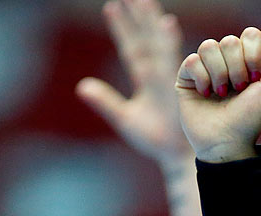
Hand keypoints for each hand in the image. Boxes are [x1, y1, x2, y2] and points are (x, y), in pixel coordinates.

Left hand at [77, 0, 189, 165]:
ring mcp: (169, 77)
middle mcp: (157, 73)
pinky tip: (166, 23)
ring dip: (151, 21)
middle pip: (145, 38)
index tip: (111, 7)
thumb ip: (106, 102)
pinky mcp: (178, 85)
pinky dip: (169, 41)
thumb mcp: (125, 120)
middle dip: (138, 16)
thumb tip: (81, 86)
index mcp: (145, 79)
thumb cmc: (156, 140)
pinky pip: (172, 60)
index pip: (130, 48)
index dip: (121, 29)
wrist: (179, 156)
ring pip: (158, 42)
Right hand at [175, 23, 260, 162]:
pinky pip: (192, 60)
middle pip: (229, 41)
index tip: (255, 78)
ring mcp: (205, 67)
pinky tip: (206, 94)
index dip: (253, 54)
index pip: (249, 34)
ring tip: (222, 93)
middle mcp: (226, 61)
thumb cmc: (250, 118)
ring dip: (220, 73)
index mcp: (247, 60)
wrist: (228, 142)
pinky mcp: (186, 76)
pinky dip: (202, 79)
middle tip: (238, 89)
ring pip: (209, 46)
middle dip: (237, 67)